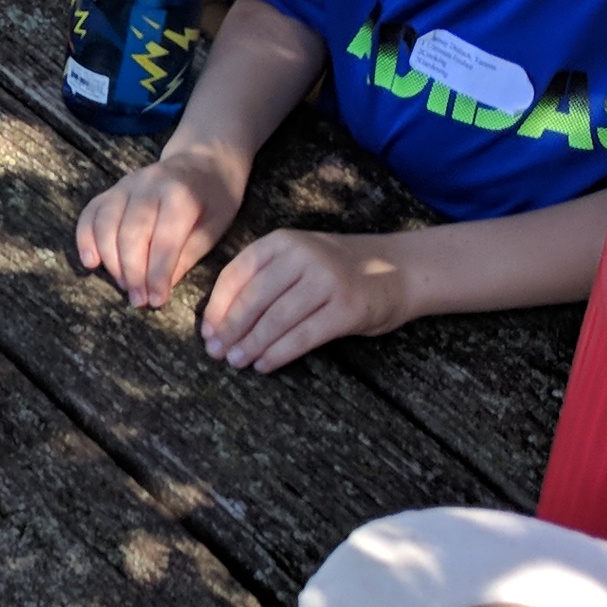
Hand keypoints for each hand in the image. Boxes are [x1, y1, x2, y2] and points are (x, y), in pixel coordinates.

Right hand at [74, 148, 244, 309]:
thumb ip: (186, 255)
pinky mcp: (112, 189)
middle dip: (132, 272)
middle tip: (139, 300)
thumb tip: (159, 287)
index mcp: (181, 194)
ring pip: (105, 224)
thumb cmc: (215, 198)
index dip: (157, 273)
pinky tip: (91, 262)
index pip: (164, 240)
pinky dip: (85, 238)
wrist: (204, 159)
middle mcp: (148, 185)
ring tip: (124, 286)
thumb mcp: (214, 227)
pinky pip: (90, 213)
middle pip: (130, 233)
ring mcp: (126, 185)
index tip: (156, 301)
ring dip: (110, 260)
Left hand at [200, 227, 411, 371]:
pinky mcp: (346, 308)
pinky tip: (265, 365)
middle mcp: (303, 256)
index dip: (218, 307)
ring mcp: (327, 281)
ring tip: (237, 361)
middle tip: (216, 353)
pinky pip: (303, 336)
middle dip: (231, 330)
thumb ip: (264, 277)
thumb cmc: (337, 270)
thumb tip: (220, 319)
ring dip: (252, 345)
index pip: (236, 275)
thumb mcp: (298, 258)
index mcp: (282, 241)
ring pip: (276, 320)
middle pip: (253, 299)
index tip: (206, 332)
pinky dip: (279, 354)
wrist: (400, 269)